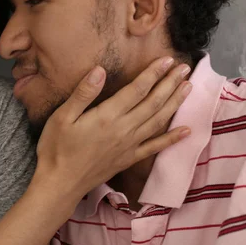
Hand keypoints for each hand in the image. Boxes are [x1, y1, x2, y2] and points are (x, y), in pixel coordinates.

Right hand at [33, 56, 191, 199]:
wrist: (60, 184)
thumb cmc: (56, 148)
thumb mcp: (62, 117)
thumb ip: (83, 93)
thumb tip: (100, 70)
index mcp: (107, 116)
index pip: (136, 90)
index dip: (153, 73)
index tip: (166, 59)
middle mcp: (123, 130)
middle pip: (152, 103)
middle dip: (170, 83)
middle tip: (184, 68)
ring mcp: (129, 146)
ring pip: (158, 121)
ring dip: (174, 103)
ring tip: (188, 87)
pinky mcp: (128, 159)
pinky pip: (154, 147)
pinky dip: (172, 138)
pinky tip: (186, 130)